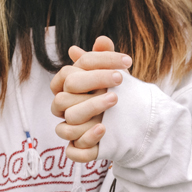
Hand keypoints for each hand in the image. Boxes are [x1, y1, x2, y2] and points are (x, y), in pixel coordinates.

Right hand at [50, 36, 131, 161]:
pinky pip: (73, 151)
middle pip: (62, 99)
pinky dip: (87, 140)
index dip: (95, 65)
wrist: (129, 124)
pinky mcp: (77, 150)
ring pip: (66, 126)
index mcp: (66, 90)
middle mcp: (64, 111)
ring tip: (115, 101)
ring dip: (90, 110)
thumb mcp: (113, 76)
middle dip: (91, 86)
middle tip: (120, 79)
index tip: (125, 62)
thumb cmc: (114, 95)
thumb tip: (102, 41)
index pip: (68, 73)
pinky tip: (104, 129)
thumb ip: (106, 59)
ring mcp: (70, 131)